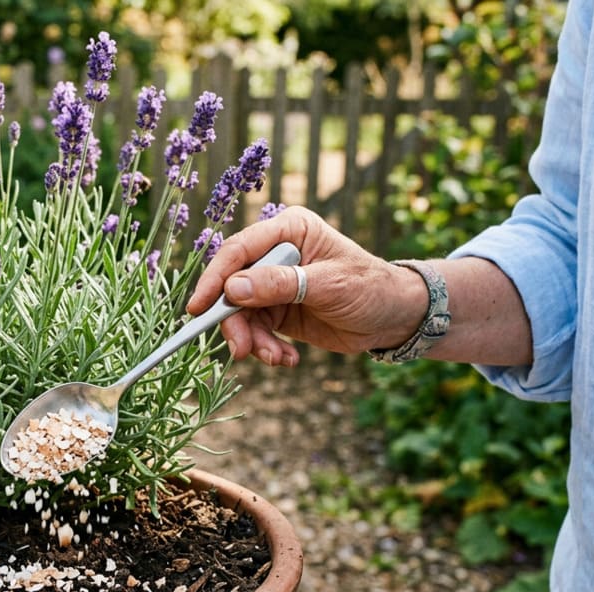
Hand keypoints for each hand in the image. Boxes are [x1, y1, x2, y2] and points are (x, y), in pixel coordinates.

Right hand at [186, 206, 426, 366]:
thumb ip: (280, 285)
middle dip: (235, 322)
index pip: (239, 251)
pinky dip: (266, 348)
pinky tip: (287, 358)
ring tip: (276, 358)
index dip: (215, 279)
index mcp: (288, 230)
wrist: (395, 318)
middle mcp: (275, 253)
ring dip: (253, 341)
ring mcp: (273, 283)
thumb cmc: (371, 288)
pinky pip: (256, 330)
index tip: (198, 308)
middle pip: (233, 286)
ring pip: (241, 313)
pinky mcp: (277, 310)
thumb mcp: (327, 285)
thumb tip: (233, 289)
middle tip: (241, 350)